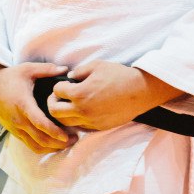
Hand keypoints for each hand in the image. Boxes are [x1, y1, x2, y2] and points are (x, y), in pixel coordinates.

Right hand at [0, 55, 74, 153]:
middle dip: (59, 143)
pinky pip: (30, 145)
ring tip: (67, 143)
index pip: (40, 123)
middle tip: (75, 139)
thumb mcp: (27, 69)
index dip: (54, 132)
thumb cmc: (10, 77)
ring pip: (35, 146)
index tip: (67, 135)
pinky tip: (54, 144)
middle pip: (40, 139)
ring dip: (52, 148)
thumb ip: (47, 69)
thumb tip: (66, 69)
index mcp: (23, 104)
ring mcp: (15, 128)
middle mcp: (18, 119)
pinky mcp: (14, 132)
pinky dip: (43, 148)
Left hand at [47, 61, 183, 130]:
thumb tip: (69, 77)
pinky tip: (81, 112)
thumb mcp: (96, 65)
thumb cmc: (119, 75)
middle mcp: (83, 110)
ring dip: (63, 114)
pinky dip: (76, 121)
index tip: (64, 83)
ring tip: (68, 105)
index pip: (57, 91)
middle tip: (58, 97)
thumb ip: (79, 71)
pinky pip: (80, 127)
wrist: (140, 91)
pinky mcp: (99, 127)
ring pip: (66, 123)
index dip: (58, 86)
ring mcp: (91, 121)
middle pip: (55, 112)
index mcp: (80, 93)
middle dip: (53, 102)